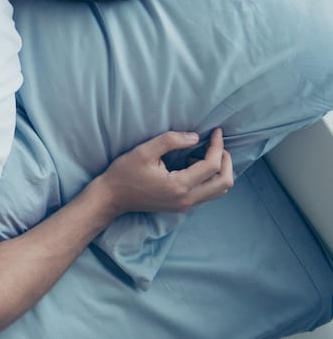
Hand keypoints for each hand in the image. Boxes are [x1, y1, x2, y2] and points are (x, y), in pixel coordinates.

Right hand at [95, 128, 233, 216]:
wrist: (112, 197)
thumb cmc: (124, 173)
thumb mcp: (143, 151)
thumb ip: (170, 141)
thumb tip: (194, 137)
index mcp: (179, 186)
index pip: (212, 166)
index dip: (217, 146)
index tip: (216, 131)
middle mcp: (186, 199)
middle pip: (224, 182)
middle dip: (226, 160)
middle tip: (216, 144)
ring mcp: (185, 205)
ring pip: (219, 190)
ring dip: (219, 171)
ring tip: (203, 155)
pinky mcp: (182, 206)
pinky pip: (208, 193)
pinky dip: (210, 178)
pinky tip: (193, 166)